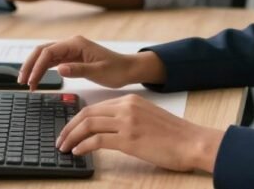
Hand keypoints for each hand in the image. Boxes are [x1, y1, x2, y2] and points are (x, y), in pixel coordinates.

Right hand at [18, 35, 153, 90]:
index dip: (37, 66)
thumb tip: (59, 69)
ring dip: (34, 67)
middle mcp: (71, 44)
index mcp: (76, 44)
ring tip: (27, 82)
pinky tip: (37, 79)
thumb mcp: (99, 71)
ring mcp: (70, 50)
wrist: (127, 69)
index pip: (49, 52)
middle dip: (30, 64)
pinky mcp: (71, 58)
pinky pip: (52, 61)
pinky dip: (42, 69)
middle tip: (22, 81)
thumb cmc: (116, 69)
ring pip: (45, 56)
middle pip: (42, 51)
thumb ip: (78, 69)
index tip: (31, 81)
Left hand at [56, 94, 223, 172]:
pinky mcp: (129, 139)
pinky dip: (83, 146)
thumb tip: (108, 130)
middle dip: (69, 127)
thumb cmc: (174, 135)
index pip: (95, 107)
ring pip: (89, 124)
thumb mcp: (148, 118)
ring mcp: (127, 122)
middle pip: (87, 113)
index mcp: (130, 100)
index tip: (69, 129)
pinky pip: (97, 140)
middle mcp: (126, 107)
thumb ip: (128, 118)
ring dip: (72, 137)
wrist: (193, 142)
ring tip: (65, 147)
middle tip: (60, 139)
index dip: (77, 119)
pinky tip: (78, 152)